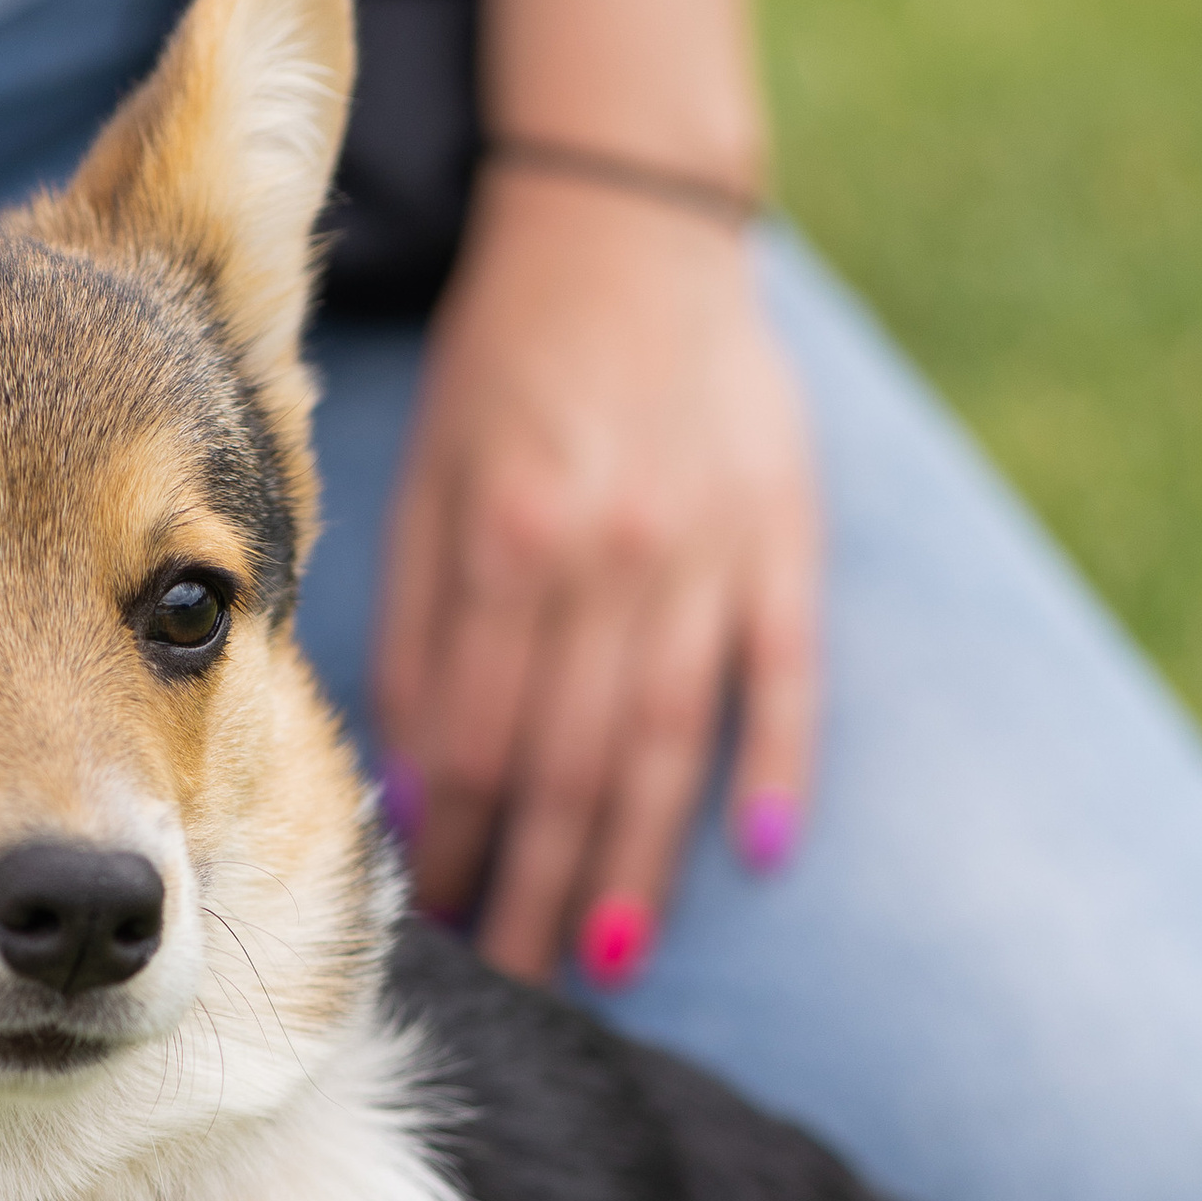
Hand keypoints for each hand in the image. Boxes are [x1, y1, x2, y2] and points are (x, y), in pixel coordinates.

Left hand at [373, 164, 818, 980]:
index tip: (439, 917)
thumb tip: (414, 781)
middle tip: (515, 973)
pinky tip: (758, 855)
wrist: (627, 227)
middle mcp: (608, 554)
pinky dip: (778, 765)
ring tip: (601, 956)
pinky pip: (787, 671)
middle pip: (568, 760)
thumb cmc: (505, 367)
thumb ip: (420, 623)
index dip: (456, 839)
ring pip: (668, 740)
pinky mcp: (786, 528)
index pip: (475, 733)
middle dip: (535, 880)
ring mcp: (708, 546)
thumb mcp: (429, 477)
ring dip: (634, 859)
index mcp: (506, 537)